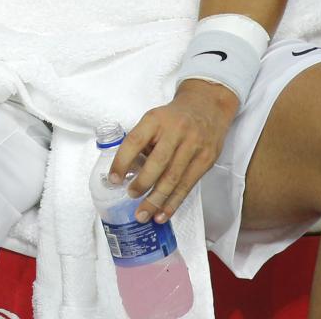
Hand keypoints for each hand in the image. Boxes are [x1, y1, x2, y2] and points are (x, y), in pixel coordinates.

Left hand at [109, 79, 240, 223]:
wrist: (208, 105)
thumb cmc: (173, 116)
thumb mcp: (154, 119)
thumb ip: (142, 141)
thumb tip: (126, 171)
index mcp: (156, 119)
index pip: (135, 141)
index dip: (122, 161)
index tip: (113, 179)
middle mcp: (176, 132)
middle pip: (158, 164)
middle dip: (142, 184)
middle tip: (130, 197)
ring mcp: (194, 146)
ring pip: (173, 179)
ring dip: (157, 200)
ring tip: (143, 214)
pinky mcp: (206, 160)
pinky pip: (188, 186)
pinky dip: (173, 202)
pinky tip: (163, 214)